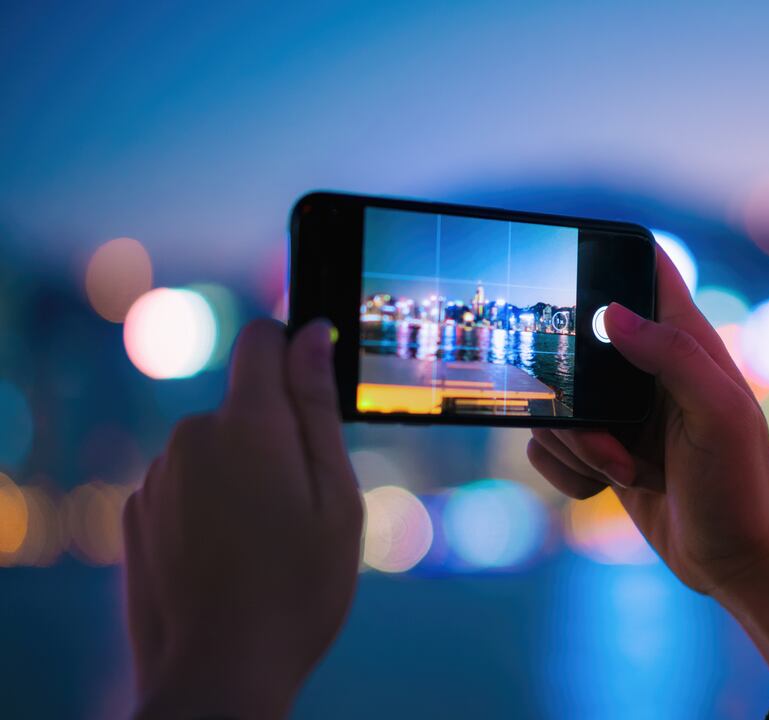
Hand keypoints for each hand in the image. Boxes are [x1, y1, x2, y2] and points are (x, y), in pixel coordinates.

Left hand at [124, 319, 363, 718]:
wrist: (220, 674)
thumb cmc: (298, 589)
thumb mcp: (336, 496)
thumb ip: (318, 408)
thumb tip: (313, 334)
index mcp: (249, 424)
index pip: (262, 340)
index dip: (294, 354)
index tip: (315, 398)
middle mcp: (193, 437)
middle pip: (244, 405)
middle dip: (275, 438)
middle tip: (302, 508)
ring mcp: (158, 476)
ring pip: (215, 449)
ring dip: (241, 477)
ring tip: (264, 544)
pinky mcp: (135, 513)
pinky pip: (185, 486)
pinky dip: (209, 508)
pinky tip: (228, 559)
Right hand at [527, 250, 768, 680]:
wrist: (732, 562)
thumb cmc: (737, 486)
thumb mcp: (717, 416)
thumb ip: (673, 357)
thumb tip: (610, 313)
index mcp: (686, 343)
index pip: (646, 269)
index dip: (609, 254)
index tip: (569, 264)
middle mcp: (649, 370)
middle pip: (576, 341)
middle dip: (570, 387)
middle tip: (601, 424)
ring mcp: (621, 411)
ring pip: (556, 399)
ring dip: (576, 441)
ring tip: (623, 468)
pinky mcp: (601, 451)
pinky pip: (550, 443)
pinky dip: (566, 469)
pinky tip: (605, 486)